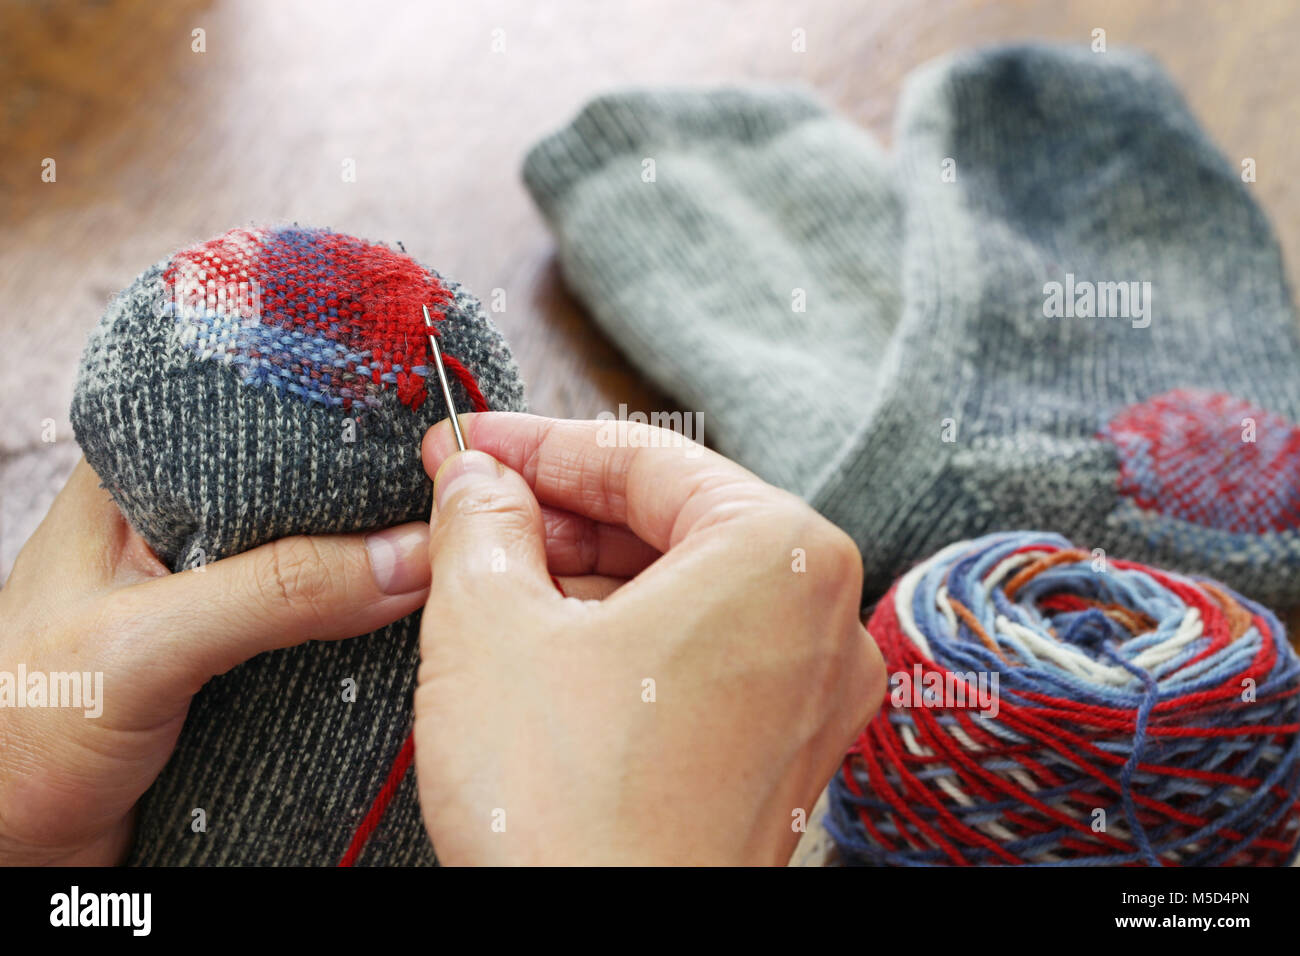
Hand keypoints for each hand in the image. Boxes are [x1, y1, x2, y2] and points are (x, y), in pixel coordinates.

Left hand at [0, 459, 431, 864]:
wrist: (6, 849)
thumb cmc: (18, 734)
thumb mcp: (146, 645)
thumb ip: (275, 593)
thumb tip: (405, 556)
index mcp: (134, 485)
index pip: (256, 424)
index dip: (339, 427)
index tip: (422, 442)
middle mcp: (176, 532)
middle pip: (302, 496)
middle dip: (371, 507)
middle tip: (452, 506)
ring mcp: (209, 597)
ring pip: (316, 564)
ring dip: (371, 575)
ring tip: (445, 561)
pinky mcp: (235, 660)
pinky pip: (317, 629)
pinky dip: (359, 632)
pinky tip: (402, 628)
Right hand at [415, 413, 885, 864]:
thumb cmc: (565, 804)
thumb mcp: (490, 625)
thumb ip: (484, 523)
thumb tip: (476, 478)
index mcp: (782, 555)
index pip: (646, 460)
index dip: (538, 445)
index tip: (466, 445)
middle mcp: (823, 619)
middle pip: (674, 523)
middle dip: (561, 512)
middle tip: (470, 504)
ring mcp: (812, 695)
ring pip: (684, 592)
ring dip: (585, 575)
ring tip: (490, 576)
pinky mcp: (783, 756)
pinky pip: (700, 659)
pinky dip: (624, 638)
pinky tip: (545, 644)